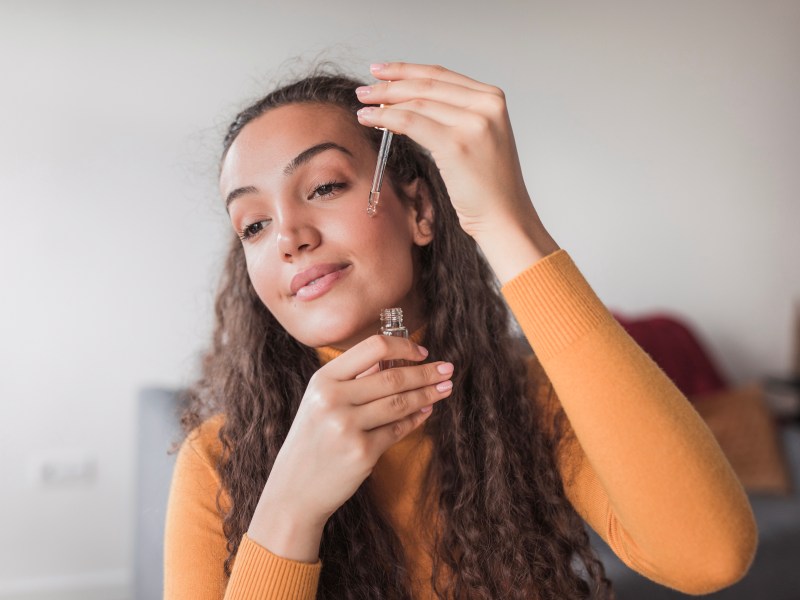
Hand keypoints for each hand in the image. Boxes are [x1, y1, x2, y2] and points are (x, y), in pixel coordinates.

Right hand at [260, 334, 453, 527]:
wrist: (294, 490)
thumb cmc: (313, 440)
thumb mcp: (321, 401)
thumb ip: (354, 379)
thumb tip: (396, 358)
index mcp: (323, 379)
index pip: (373, 347)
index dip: (403, 346)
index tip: (422, 352)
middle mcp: (333, 399)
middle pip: (393, 376)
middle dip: (426, 372)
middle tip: (447, 369)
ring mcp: (347, 427)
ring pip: (400, 403)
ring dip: (428, 394)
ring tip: (444, 389)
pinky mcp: (362, 452)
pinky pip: (398, 429)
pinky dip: (416, 419)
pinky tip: (426, 411)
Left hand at [355, 62, 555, 255]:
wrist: (505, 216)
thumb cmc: (489, 186)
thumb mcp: (477, 138)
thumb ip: (454, 115)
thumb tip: (408, 102)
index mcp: (492, 99)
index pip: (441, 75)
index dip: (406, 70)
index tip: (382, 71)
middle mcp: (486, 105)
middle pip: (426, 85)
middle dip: (389, 85)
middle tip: (365, 90)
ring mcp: (473, 123)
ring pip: (416, 103)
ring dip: (384, 102)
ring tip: (363, 106)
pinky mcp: (456, 145)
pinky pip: (411, 123)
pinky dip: (386, 119)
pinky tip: (370, 119)